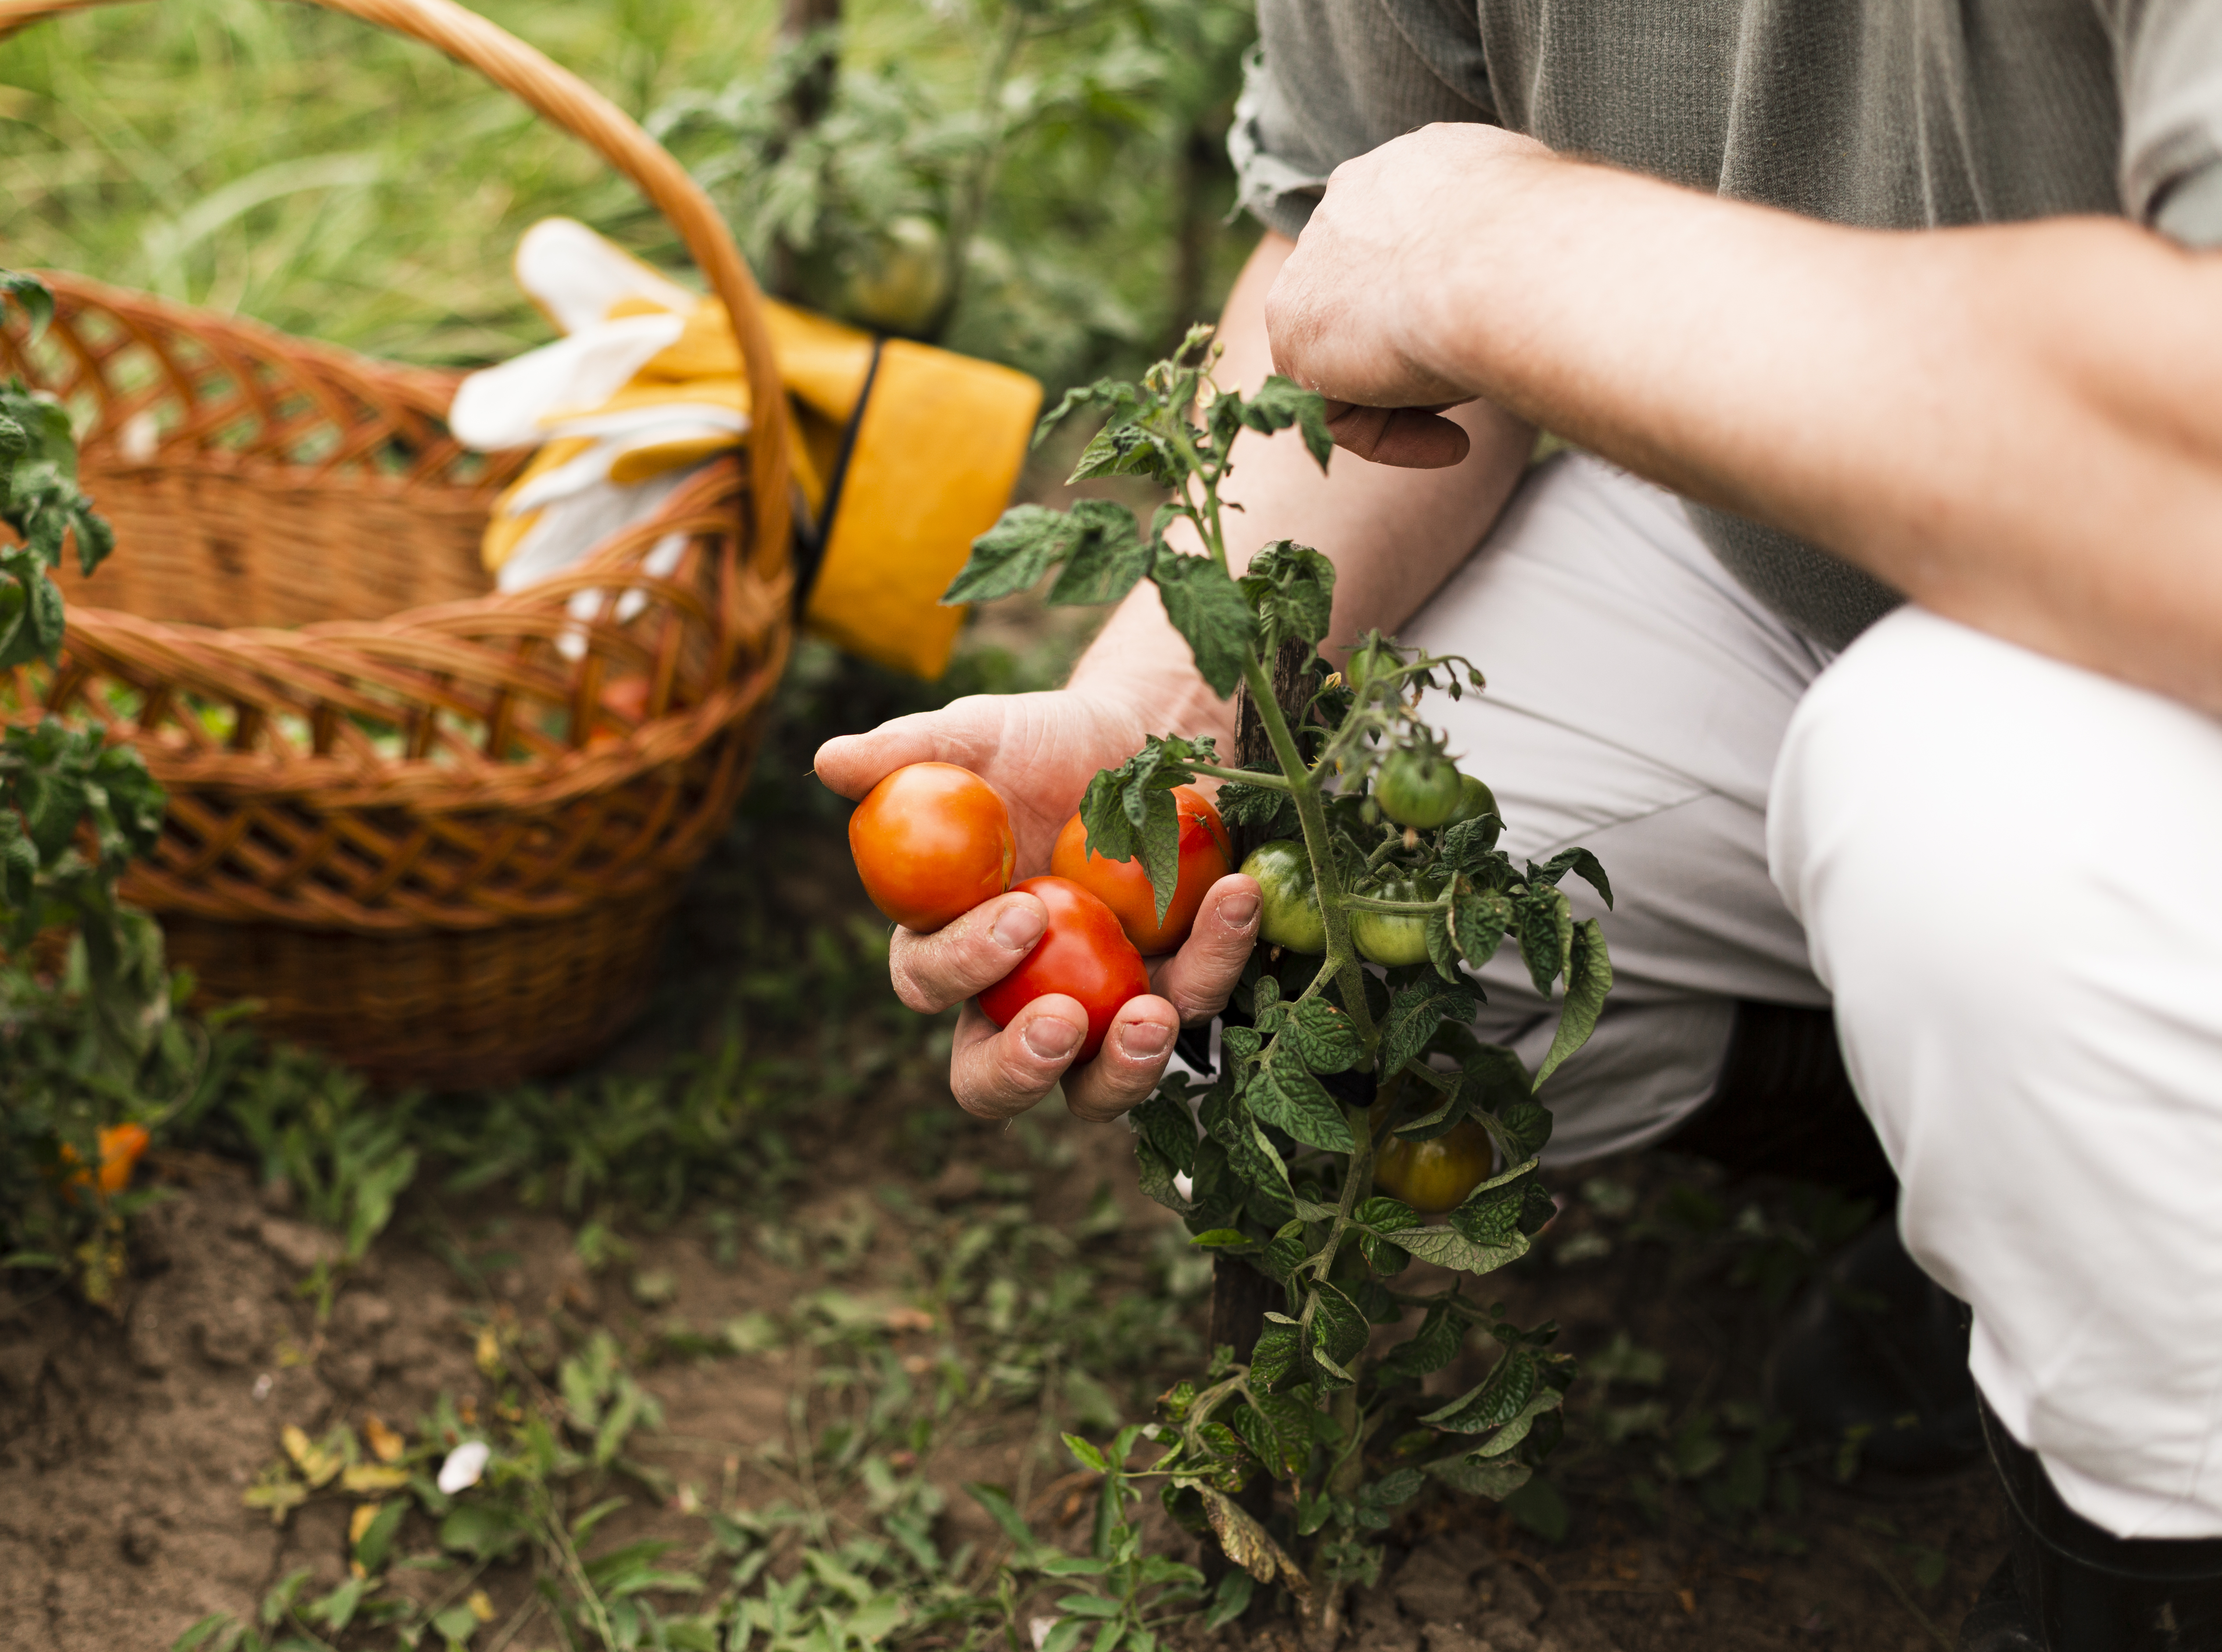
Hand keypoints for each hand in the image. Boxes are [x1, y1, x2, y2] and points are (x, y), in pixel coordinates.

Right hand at [814, 688, 1257, 1121]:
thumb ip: (910, 751)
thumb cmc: (1043, 742)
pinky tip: (1236, 896)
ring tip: (1155, 1016)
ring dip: (1127, 1067)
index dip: (962, 965)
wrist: (1145, 733)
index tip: (1019, 918)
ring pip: (1098, 1088)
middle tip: (1062, 1027)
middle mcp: (1017, 998)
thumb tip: (829, 761)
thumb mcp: (981, 734)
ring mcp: (1100, 1009)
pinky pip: (1197, 1002)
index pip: (930, 984)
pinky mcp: (1179, 990)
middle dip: (1021, 1069)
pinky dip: (1218, 956)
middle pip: (993, 1080)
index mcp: (952, 944)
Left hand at [1265, 123, 1556, 467]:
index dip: (1441, 305)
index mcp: (1412, 168)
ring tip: (1475, 404)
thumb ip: (1510, 246)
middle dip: (1417, 352)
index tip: (1487, 338)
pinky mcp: (1292, 326)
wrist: (1511, 261)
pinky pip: (1333, 407)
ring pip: (1351, 355)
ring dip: (1412, 394)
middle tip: (1478, 382)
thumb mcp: (1544, 226)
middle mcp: (1350, 200)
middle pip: (1371, 301)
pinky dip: (1393, 438)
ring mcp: (1311, 262)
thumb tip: (1530, 281)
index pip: (1404, 244)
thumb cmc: (1554, 246)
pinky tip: (1455, 445)